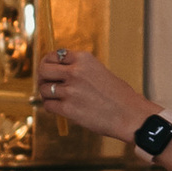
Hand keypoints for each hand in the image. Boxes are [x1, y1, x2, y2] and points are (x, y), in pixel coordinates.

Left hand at [35, 44, 155, 141]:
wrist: (130, 115)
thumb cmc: (118, 95)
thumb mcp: (99, 72)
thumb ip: (79, 70)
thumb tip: (56, 73)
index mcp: (84, 59)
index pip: (55, 55)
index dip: (49, 63)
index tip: (49, 70)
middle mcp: (75, 71)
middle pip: (43, 69)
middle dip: (41, 77)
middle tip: (46, 84)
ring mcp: (70, 90)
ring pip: (43, 89)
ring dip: (47, 95)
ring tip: (57, 99)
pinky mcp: (68, 108)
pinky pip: (48, 105)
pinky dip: (51, 108)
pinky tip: (60, 109)